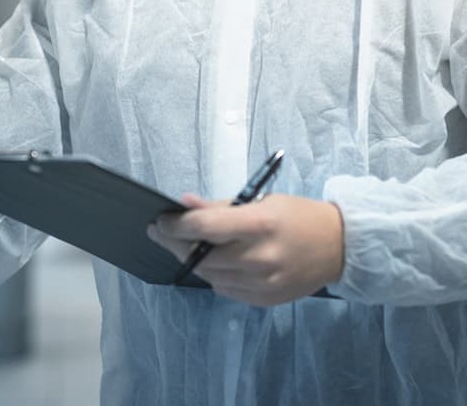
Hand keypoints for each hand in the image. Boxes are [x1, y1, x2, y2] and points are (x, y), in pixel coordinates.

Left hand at [147, 193, 344, 306]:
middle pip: (202, 256)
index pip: (205, 227)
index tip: (160, 220)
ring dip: (191, 260)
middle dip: (175, 243)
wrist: (339, 247)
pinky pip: (225, 289)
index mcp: (259, 225)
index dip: (176, 225)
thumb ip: (220, 206)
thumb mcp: (260, 200)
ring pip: (209, 275)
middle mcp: (260, 258)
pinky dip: (213, 275)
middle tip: (160, 232)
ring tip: (183, 245)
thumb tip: (184, 204)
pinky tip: (211, 261)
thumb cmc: (296, 215)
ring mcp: (263, 284)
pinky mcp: (266, 300)